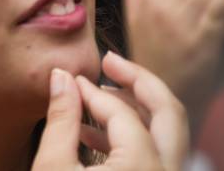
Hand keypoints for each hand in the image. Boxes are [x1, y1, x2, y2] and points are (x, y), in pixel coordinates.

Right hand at [33, 54, 188, 170]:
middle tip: (110, 62)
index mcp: (143, 169)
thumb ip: (61, 119)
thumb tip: (62, 76)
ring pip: (171, 133)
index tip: (71, 81)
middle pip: (169, 112)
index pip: (121, 114)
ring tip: (102, 97)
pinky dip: (139, 137)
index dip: (93, 92)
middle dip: (138, 81)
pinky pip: (163, 156)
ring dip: (139, 109)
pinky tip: (98, 135)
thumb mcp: (52, 168)